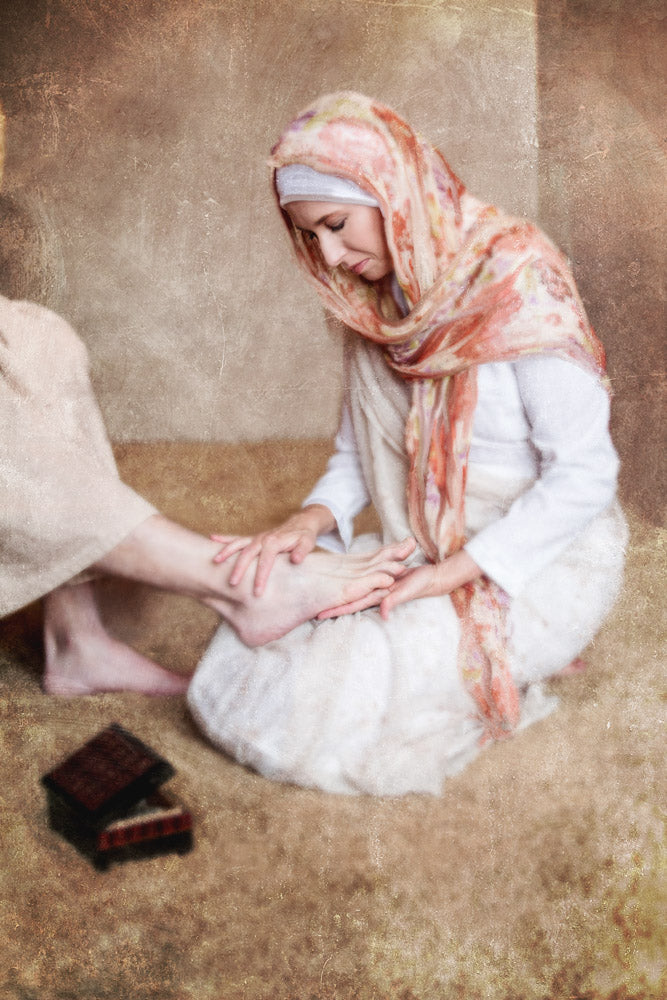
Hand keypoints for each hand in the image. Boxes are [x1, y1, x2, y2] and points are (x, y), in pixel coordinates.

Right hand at [211, 505, 334, 595]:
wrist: (302, 523)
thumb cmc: (305, 536)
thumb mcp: (308, 543)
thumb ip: (302, 551)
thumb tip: (296, 560)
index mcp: (275, 542)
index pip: (266, 561)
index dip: (261, 576)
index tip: (258, 591)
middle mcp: (263, 539)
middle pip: (248, 554)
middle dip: (239, 568)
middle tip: (232, 584)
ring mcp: (256, 538)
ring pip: (238, 544)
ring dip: (226, 552)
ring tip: (215, 562)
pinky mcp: (254, 538)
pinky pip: (237, 538)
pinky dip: (225, 538)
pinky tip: (212, 538)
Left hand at [317, 548, 480, 619]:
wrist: (435, 577)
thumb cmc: (423, 584)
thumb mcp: (408, 591)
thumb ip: (395, 600)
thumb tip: (383, 614)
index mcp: (378, 595)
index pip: (352, 604)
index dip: (336, 609)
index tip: (318, 615)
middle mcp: (375, 592)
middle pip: (349, 599)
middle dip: (332, 604)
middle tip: (312, 609)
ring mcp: (379, 586)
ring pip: (354, 591)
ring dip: (340, 596)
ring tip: (322, 596)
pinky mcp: (383, 578)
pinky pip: (364, 581)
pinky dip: (353, 584)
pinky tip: (343, 585)